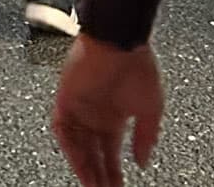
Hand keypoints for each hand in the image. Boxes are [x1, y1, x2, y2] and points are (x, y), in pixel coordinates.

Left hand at [52, 35, 163, 186]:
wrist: (120, 39)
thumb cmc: (137, 63)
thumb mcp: (151, 107)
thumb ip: (146, 136)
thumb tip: (143, 162)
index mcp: (113, 116)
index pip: (110, 152)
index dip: (113, 172)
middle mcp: (94, 114)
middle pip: (93, 154)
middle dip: (98, 176)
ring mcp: (79, 108)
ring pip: (77, 147)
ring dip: (84, 168)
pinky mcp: (65, 99)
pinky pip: (62, 131)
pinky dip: (70, 150)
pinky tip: (79, 166)